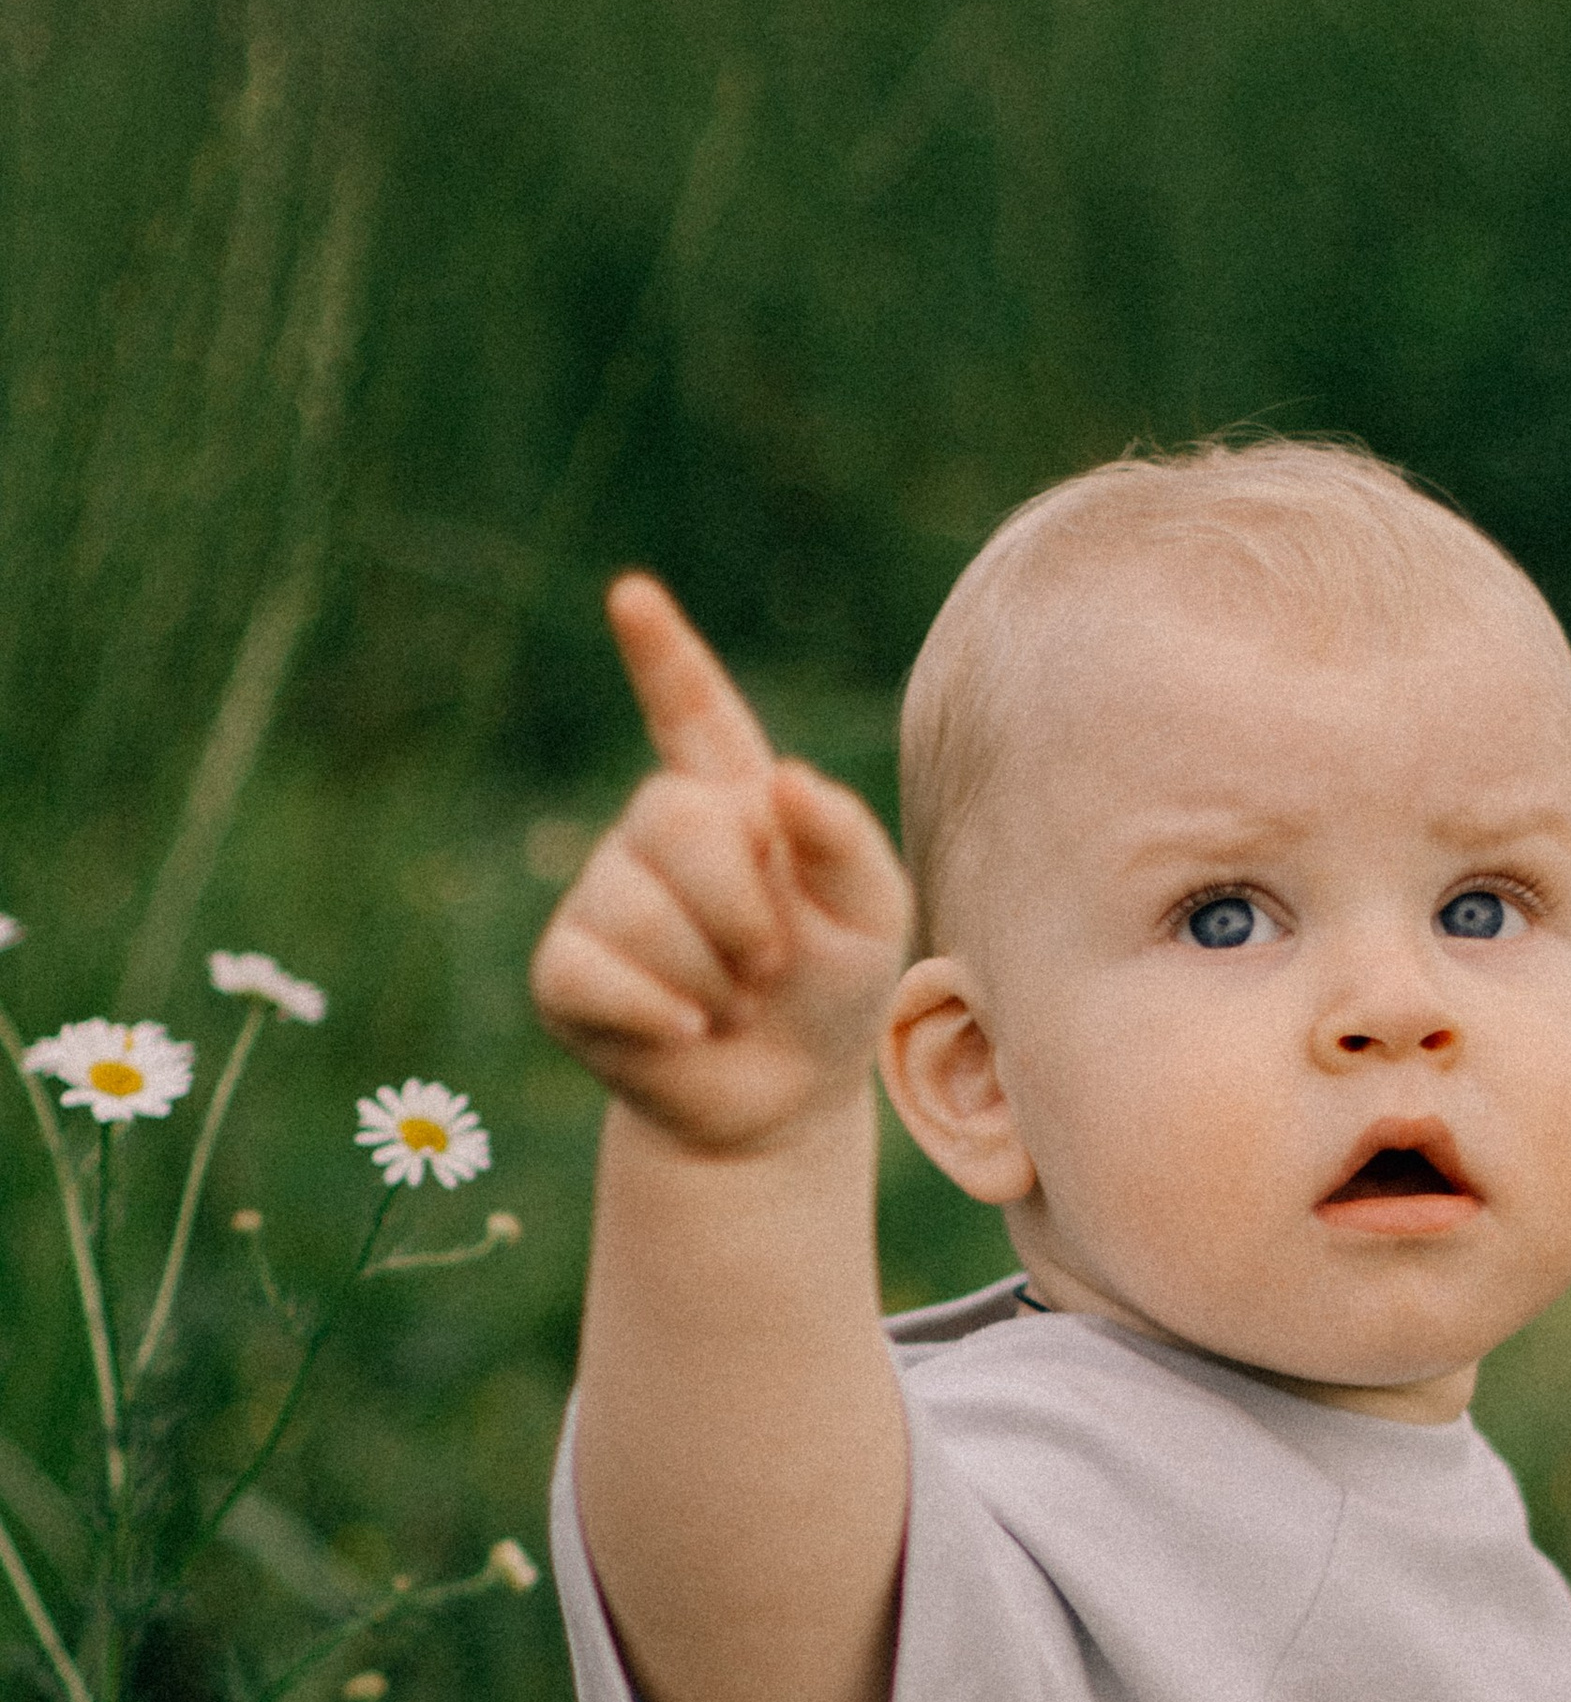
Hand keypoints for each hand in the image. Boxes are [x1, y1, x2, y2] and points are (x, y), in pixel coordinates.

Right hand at [531, 575, 911, 1153]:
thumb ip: (845, 841)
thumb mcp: (872, 916)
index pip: (693, 714)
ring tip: (735, 1003)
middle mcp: (658, 835)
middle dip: (738, 902)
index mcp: (736, 800)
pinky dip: (657, 1008)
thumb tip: (783, 780)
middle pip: (672, 817)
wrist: (784, 1105)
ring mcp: (602, 899)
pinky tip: (688, 1029)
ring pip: (636, 904)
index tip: (632, 597)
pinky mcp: (566, 973)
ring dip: (710, 971)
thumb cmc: (832, 993)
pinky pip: (594, 970)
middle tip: (770, 964)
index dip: (663, 658)